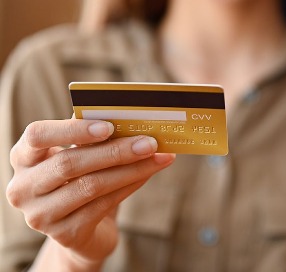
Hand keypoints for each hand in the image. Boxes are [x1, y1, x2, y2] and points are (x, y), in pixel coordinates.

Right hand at [6, 119, 174, 269]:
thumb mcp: (79, 156)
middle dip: (114, 151)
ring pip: (91, 185)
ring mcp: (41, 215)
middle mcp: (23, 188)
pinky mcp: (64, 234)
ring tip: (158, 157)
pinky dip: (130, 185)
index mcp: (22, 158)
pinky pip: (103, 204)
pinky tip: (147, 174)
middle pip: (69, 163)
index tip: (108, 126)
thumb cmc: (80, 180)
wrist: (81, 228)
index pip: (37, 136)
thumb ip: (90, 137)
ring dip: (131, 169)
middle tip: (150, 142)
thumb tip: (124, 115)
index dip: (72, 130)